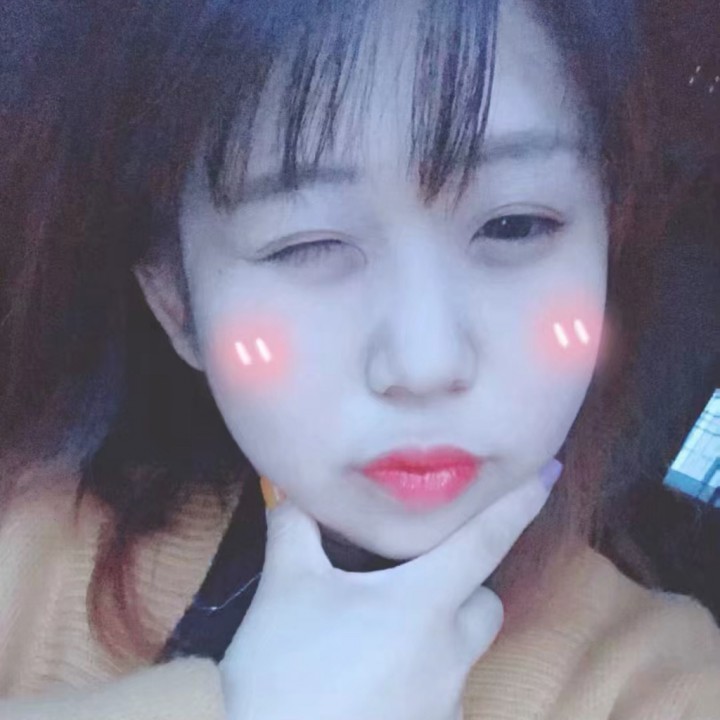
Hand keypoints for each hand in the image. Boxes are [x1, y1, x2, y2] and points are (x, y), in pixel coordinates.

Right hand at [219, 461, 560, 719]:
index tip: (551, 470)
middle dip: (464, 587)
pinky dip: (418, 677)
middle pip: (485, 606)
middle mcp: (449, 654)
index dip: (518, 501)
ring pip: (462, 653)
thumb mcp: (285, 588)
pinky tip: (372, 680)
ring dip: (437, 636)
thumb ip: (296, 529)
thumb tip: (296, 493)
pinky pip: (440, 694)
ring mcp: (445, 704)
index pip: (485, 540)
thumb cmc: (285, 669)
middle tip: (414, 580)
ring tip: (380, 636)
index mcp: (424, 604)